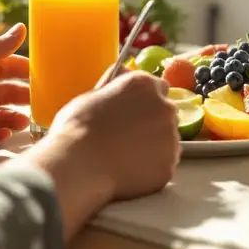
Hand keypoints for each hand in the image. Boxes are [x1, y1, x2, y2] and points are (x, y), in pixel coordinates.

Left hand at [0, 25, 31, 159]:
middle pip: (8, 91)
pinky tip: (6, 133)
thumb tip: (22, 28)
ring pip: (2, 114)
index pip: (6, 66)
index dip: (24, 69)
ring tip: (25, 121)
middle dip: (24, 95)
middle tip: (42, 101)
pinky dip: (0, 134)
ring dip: (15, 116)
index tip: (46, 73)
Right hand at [23, 71, 179, 237]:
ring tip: (126, 158)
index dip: (144, 100)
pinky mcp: (169, 166)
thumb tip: (124, 76)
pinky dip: (151, 169)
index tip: (133, 111)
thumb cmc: (77, 128)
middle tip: (127, 137)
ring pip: (168, 141)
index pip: (158, 87)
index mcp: (144, 85)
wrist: (78, 165)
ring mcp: (170, 138)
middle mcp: (164, 108)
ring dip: (154, 146)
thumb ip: (116, 86)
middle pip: (165, 113)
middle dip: (152, 122)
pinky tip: (129, 172)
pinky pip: (164, 166)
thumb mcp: (92, 95)